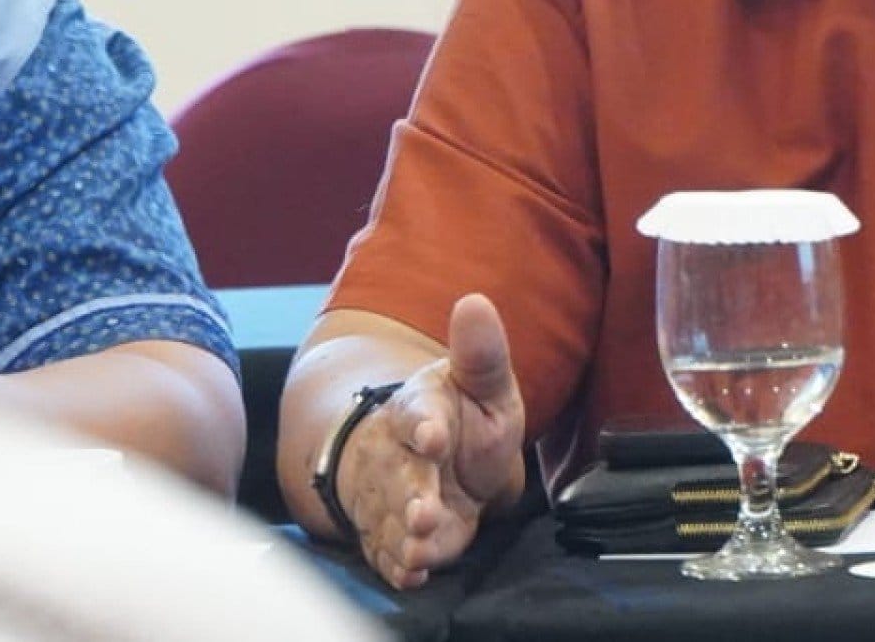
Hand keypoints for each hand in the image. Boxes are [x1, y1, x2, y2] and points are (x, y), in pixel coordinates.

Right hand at [338, 294, 525, 590]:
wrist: (436, 460)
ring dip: (406, 535)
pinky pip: (390, 550)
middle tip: (425, 511)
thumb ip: (482, 354)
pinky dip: (400, 564)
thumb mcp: (484, 385)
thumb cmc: (463, 418)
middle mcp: (396, 455)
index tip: (433, 433)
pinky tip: (414, 573)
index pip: (416, 414)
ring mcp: (391, 497)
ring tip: (421, 546)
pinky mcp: (392, 533)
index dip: (424, 424)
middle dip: (411, 495)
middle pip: (400, 477)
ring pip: (392, 517)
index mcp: (420, 410)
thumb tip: (475, 301)